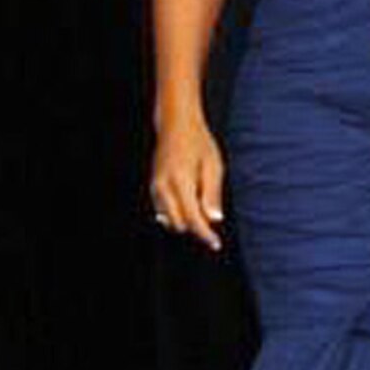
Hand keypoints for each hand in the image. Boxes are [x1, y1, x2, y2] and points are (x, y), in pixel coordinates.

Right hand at [150, 109, 225, 251]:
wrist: (176, 125)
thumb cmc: (199, 143)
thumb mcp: (213, 166)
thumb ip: (212, 194)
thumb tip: (215, 220)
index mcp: (180, 181)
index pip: (193, 218)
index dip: (205, 234)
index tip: (216, 244)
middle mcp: (163, 187)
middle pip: (179, 224)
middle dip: (196, 227)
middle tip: (211, 216)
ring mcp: (155, 187)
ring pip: (169, 220)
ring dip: (186, 220)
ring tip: (200, 202)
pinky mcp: (153, 187)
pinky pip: (163, 211)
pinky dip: (177, 213)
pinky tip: (189, 200)